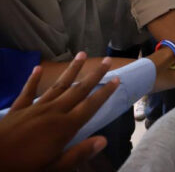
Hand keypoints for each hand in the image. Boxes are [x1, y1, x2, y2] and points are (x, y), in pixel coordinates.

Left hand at [0, 52, 118, 171]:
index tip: (117, 79)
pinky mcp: (17, 110)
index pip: (90, 106)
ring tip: (82, 54)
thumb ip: (78, 154)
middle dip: (94, 75)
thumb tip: (104, 140)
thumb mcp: (54, 168)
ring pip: (58, 86)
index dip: (105, 92)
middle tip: (107, 60)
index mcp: (64, 127)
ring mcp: (34, 108)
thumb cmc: (23, 169)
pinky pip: (28, 91)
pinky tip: (38, 68)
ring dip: (72, 70)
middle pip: (78, 90)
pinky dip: (34, 79)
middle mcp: (53, 112)